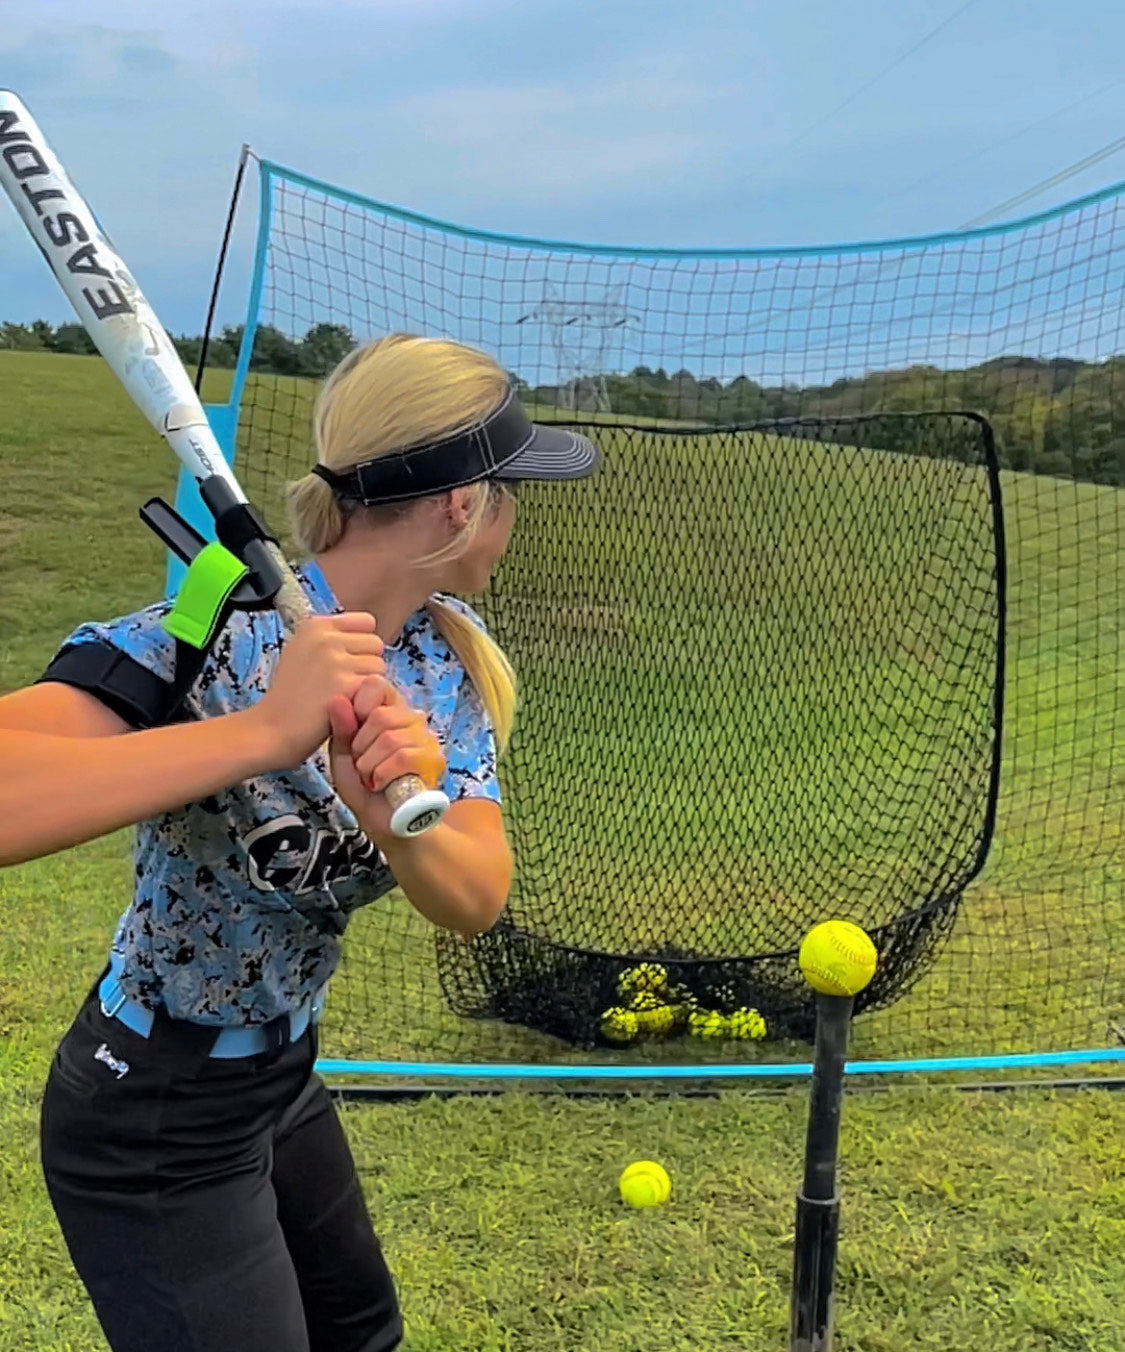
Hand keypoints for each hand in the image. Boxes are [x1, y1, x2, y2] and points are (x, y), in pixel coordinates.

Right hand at [250, 614, 384, 768]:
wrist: (272, 729)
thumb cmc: (290, 695)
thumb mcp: (302, 651)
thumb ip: (332, 638)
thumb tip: (366, 633)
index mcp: (315, 626)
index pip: (366, 622)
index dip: (362, 643)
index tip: (348, 661)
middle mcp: (325, 637)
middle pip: (375, 643)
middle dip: (366, 664)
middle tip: (344, 683)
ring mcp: (335, 660)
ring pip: (379, 666)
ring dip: (368, 684)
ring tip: (344, 696)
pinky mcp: (345, 685)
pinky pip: (377, 686)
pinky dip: (367, 700)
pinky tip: (348, 708)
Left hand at [326, 675, 445, 839]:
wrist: (385, 824)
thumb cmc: (364, 788)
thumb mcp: (342, 757)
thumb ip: (340, 729)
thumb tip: (337, 699)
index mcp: (389, 711)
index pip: (377, 685)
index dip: (359, 706)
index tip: (353, 734)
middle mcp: (412, 719)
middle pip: (380, 715)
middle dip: (361, 746)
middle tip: (361, 764)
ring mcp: (426, 739)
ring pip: (390, 738)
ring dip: (370, 764)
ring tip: (370, 777)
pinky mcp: (434, 760)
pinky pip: (403, 756)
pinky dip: (383, 773)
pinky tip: (380, 783)